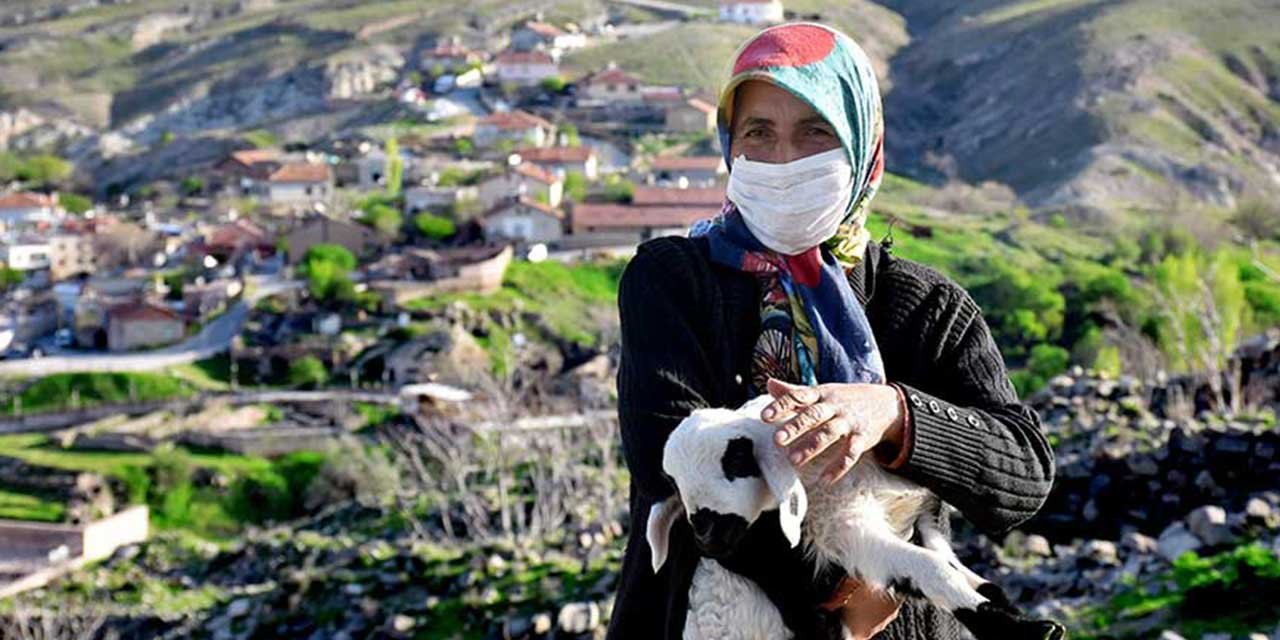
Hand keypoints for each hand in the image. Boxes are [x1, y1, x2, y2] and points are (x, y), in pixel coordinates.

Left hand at [761, 378, 905, 484]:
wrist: (886, 403)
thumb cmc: (845, 399)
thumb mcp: (821, 391)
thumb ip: (795, 391)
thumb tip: (769, 383)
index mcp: (821, 394)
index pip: (798, 396)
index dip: (781, 405)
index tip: (764, 416)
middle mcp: (834, 406)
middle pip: (813, 415)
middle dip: (795, 427)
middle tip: (777, 440)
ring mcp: (849, 422)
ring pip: (829, 434)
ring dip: (811, 447)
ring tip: (793, 460)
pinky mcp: (862, 438)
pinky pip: (850, 454)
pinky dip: (838, 467)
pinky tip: (824, 480)